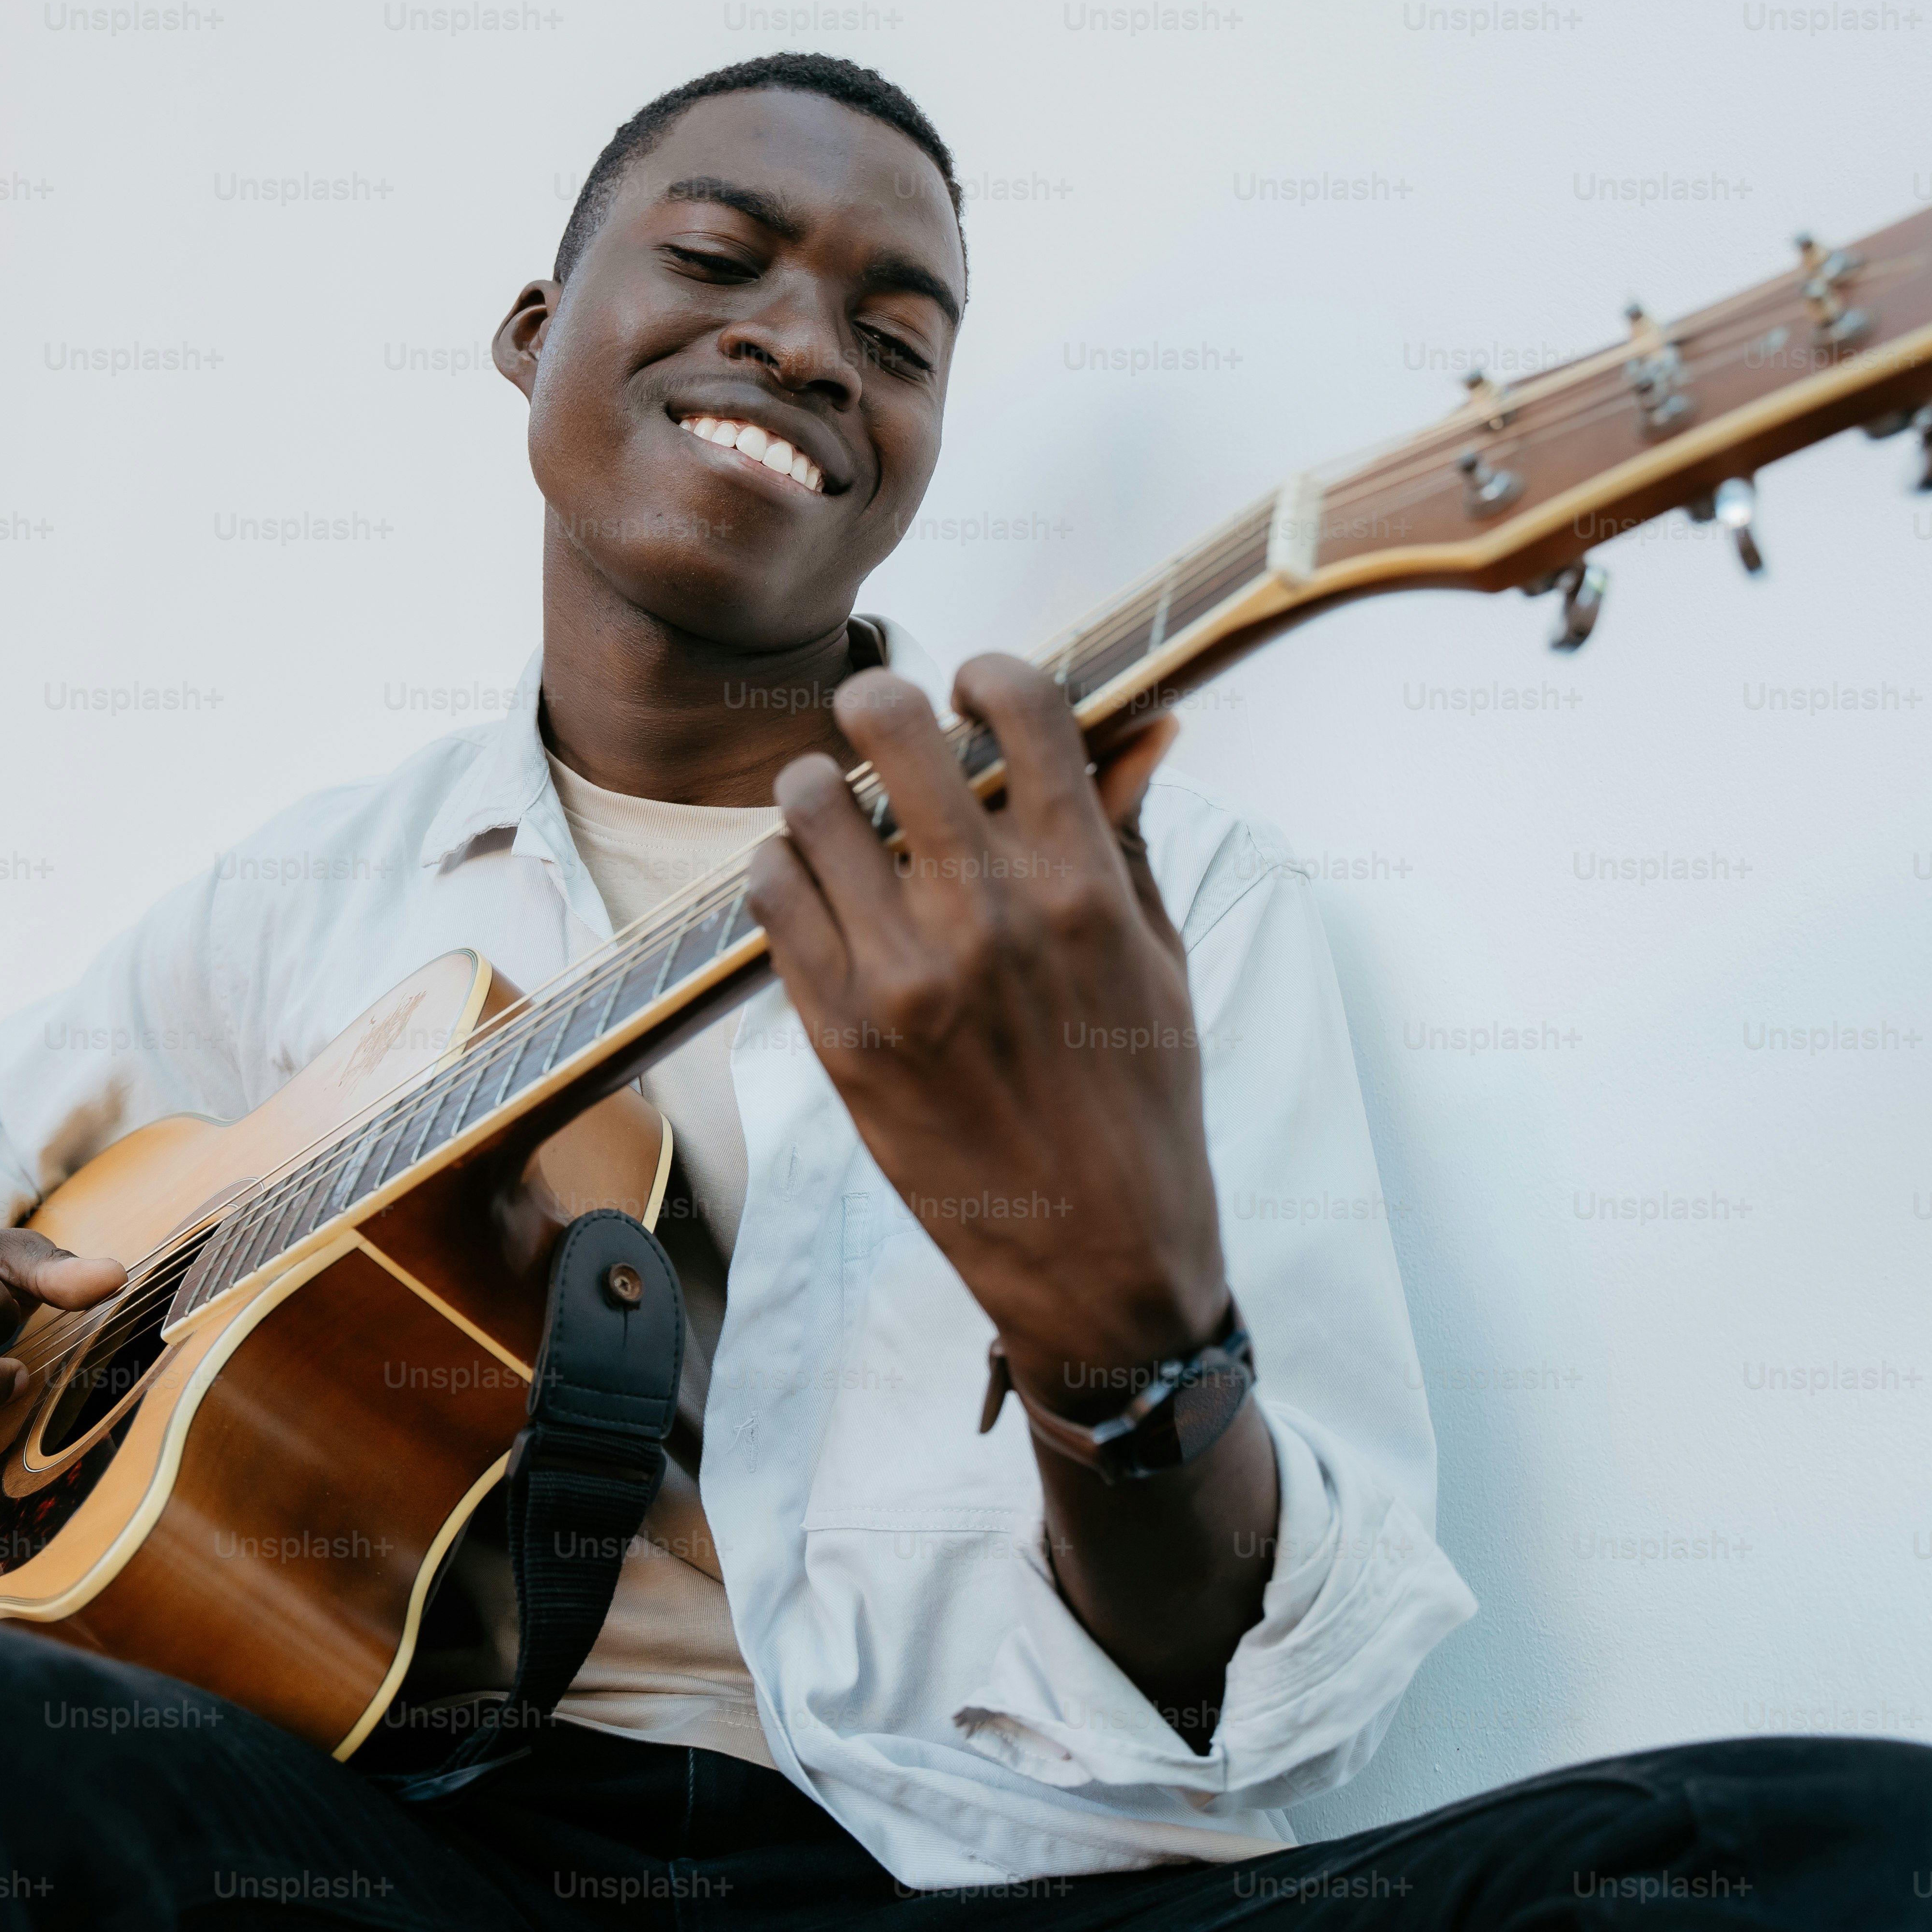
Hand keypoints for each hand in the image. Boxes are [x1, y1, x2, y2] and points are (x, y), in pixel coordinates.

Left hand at [742, 656, 1224, 1412]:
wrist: (1098, 1257)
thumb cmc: (1141, 1104)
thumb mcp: (1159, 962)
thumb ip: (1129, 834)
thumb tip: (1143, 724)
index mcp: (1084, 887)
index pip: (1023, 709)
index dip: (988, 673)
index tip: (972, 687)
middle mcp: (989, 916)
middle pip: (894, 728)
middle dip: (881, 704)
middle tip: (880, 724)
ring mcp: (904, 975)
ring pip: (810, 805)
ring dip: (820, 790)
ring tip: (837, 811)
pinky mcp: (841, 1035)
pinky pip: (773, 897)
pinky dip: (784, 871)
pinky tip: (813, 886)